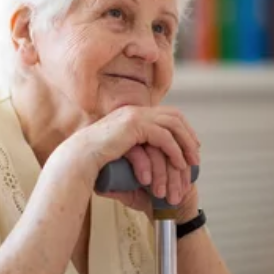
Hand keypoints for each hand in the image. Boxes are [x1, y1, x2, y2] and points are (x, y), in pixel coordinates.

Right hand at [66, 106, 200, 212]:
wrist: (78, 159)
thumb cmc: (95, 161)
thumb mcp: (120, 152)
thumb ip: (135, 150)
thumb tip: (148, 160)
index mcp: (132, 114)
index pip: (166, 114)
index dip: (182, 129)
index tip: (191, 146)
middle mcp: (135, 111)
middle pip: (174, 116)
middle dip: (188, 135)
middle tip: (196, 155)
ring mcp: (135, 115)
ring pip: (172, 125)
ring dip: (185, 143)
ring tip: (192, 162)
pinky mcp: (134, 125)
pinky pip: (163, 136)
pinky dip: (174, 150)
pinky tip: (179, 163)